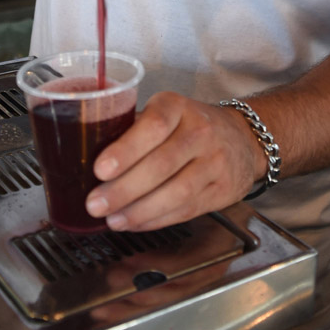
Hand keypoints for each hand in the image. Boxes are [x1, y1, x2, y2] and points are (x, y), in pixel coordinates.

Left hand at [85, 91, 265, 230]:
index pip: (154, 126)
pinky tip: (135, 222)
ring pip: (176, 192)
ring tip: (113, 219)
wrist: (243, 138)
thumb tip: (85, 152)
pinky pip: (187, 209)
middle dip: (124, 189)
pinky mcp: (222, 190)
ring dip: (140, 210)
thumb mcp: (165, 113)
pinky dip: (157, 220)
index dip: (126, 149)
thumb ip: (133, 129)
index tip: (100, 169)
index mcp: (178, 107)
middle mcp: (200, 131)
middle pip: (161, 164)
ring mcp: (215, 162)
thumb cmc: (190, 126)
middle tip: (96, 203)